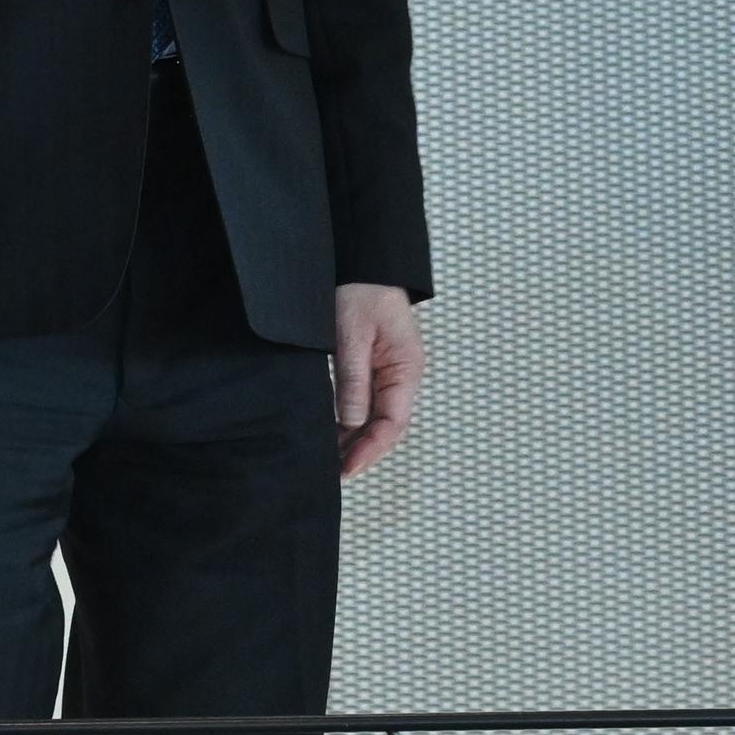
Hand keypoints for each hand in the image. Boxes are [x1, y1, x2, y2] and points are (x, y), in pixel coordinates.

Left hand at [331, 282, 423, 482]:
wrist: (362, 261)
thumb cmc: (360, 290)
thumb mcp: (351, 336)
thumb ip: (352, 381)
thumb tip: (352, 424)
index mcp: (406, 369)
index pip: (392, 423)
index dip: (370, 450)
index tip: (345, 469)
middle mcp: (403, 375)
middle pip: (386, 426)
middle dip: (362, 451)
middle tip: (333, 473)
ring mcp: (390, 371)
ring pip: (376, 417)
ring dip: (355, 438)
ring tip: (328, 459)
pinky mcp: (375, 365)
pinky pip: (367, 401)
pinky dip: (351, 420)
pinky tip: (332, 432)